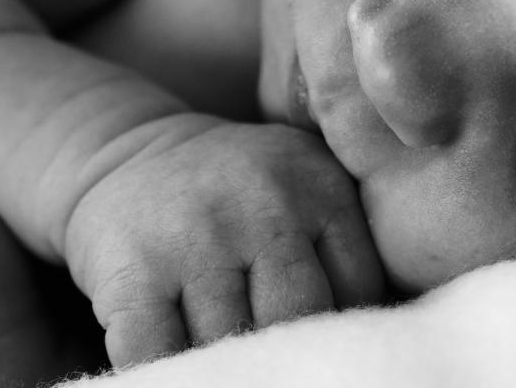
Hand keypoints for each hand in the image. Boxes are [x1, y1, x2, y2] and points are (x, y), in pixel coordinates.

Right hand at [63, 118, 383, 366]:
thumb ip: (345, 250)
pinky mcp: (133, 269)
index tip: (329, 339)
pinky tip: (182, 367)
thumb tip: (384, 336)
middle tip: (290, 363)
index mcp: (319, 189)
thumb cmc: (238, 199)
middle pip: (297, 321)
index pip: (358, 292)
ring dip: (236, 365)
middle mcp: (260, 207)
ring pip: (231, 346)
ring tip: (242, 362)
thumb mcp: (306, 192)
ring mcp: (193, 237)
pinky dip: (171, 372)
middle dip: (294, 354)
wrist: (131, 150)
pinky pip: (155, 352)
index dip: (343, 330)